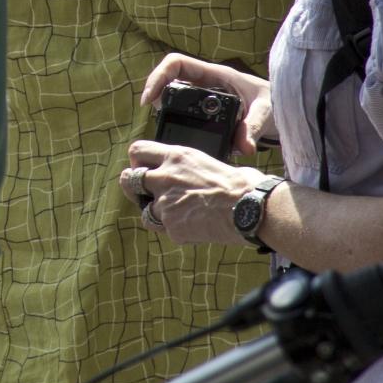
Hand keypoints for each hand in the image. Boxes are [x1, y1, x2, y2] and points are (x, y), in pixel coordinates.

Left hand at [124, 139, 251, 245]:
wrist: (253, 209)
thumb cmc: (242, 184)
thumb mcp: (209, 161)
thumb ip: (187, 167)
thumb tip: (187, 172)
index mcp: (175, 156)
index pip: (137, 151)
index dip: (137, 161)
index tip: (142, 168)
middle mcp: (165, 177)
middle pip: (128, 180)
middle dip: (134, 188)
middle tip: (144, 194)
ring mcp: (166, 203)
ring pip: (145, 211)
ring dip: (156, 213)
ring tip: (179, 216)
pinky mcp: (172, 226)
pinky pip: (166, 229)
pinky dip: (177, 231)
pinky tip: (196, 228)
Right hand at [139, 53, 273, 153]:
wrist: (283, 106)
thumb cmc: (275, 102)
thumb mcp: (265, 114)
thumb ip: (252, 129)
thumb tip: (243, 149)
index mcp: (215, 74)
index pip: (176, 63)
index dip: (158, 76)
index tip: (150, 100)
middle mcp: (206, 80)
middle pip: (169, 77)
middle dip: (157, 93)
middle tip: (155, 114)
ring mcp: (204, 91)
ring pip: (173, 91)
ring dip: (165, 105)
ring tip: (163, 123)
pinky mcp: (206, 105)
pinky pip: (183, 104)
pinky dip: (176, 115)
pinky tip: (177, 129)